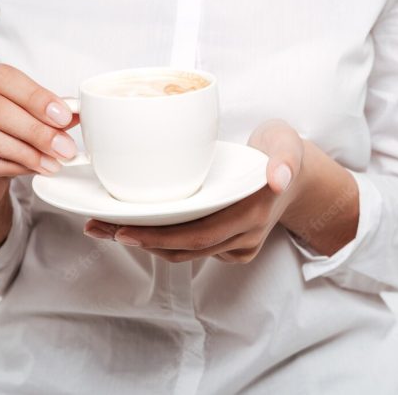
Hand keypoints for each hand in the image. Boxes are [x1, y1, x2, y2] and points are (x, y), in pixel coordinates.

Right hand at [0, 63, 78, 259]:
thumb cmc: (2, 141)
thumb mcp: (28, 122)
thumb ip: (49, 114)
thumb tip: (78, 111)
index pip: (1, 76)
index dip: (35, 95)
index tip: (65, 116)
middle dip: (34, 128)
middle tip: (64, 147)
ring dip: (24, 151)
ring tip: (53, 163)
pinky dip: (8, 167)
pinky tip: (31, 171)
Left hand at [84, 119, 304, 263]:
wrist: (299, 176)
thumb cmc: (282, 152)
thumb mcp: (288, 145)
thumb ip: (284, 160)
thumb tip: (278, 178)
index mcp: (252, 213)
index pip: (198, 235)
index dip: (158, 238)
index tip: (122, 230)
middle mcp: (244, 236)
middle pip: (183, 249)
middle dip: (138, 241)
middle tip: (98, 227)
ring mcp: (238, 245)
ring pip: (184, 253)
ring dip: (144, 243)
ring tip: (105, 227)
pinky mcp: (230, 246)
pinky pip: (191, 248)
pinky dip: (161, 240)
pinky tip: (135, 225)